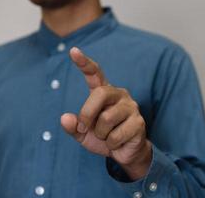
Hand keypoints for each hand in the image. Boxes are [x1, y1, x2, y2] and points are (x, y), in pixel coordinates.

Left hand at [60, 47, 151, 179]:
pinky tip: (118, 142)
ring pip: (107, 119)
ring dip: (101, 134)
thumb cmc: (104, 137)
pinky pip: (116, 135)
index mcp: (104, 93)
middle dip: (87, 114)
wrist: (124, 153)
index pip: (95, 74)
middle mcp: (119, 95)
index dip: (84, 63)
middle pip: (100, 94)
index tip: (73, 51)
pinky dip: (111, 144)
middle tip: (84, 128)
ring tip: (107, 136)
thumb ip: (73, 126)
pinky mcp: (139, 122)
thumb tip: (65, 118)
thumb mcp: (83, 133)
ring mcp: (131, 107)